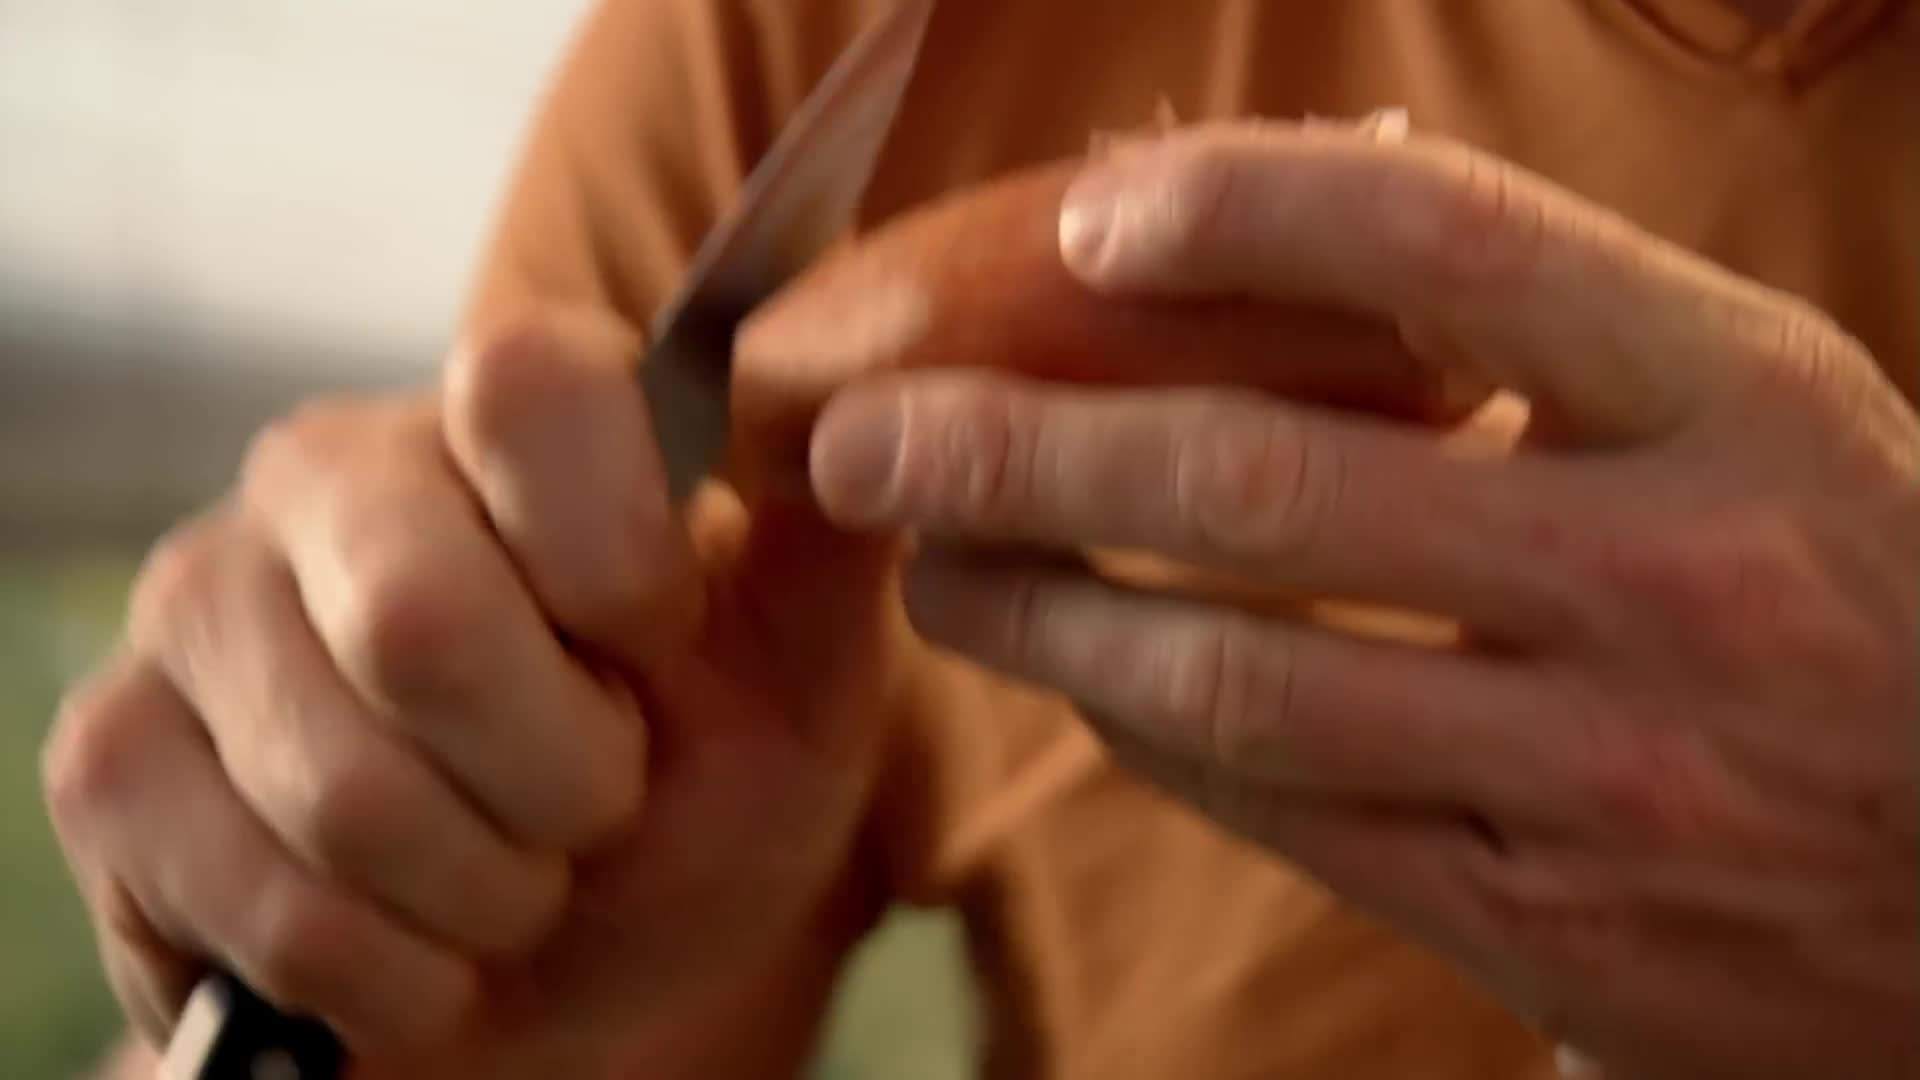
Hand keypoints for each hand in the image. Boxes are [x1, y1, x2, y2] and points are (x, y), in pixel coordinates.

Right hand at [42, 308, 907, 1075]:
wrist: (578, 966)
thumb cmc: (698, 796)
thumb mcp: (803, 676)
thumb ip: (827, 534)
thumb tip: (845, 404)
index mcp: (502, 418)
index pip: (530, 383)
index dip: (617, 559)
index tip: (660, 647)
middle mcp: (324, 474)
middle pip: (424, 621)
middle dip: (562, 778)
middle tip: (593, 800)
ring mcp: (195, 609)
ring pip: (341, 792)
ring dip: (487, 892)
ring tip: (511, 873)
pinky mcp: (112, 758)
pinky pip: (263, 906)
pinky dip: (391, 975)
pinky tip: (416, 941)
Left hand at [806, 123, 1919, 1078]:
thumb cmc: (1847, 583)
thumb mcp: (1753, 401)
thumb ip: (1540, 311)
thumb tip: (1277, 179)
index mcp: (1738, 401)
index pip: (1453, 247)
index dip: (1245, 208)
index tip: (1086, 222)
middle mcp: (1669, 584)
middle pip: (1268, 490)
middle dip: (1024, 454)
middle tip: (873, 435)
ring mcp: (1603, 776)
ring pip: (1238, 684)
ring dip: (1042, 614)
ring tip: (932, 560)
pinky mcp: (1546, 928)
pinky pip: (1283, 814)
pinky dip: (1146, 733)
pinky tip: (1073, 675)